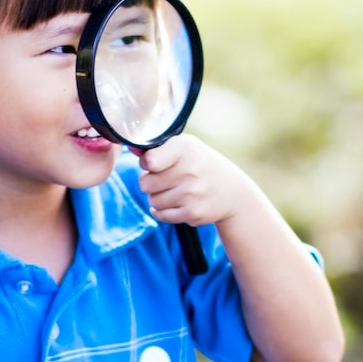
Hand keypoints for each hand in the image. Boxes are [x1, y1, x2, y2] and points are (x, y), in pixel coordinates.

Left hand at [135, 135, 249, 228]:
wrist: (233, 192)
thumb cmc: (201, 166)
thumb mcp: (185, 148)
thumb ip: (157, 148)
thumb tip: (129, 146)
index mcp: (185, 149)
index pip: (149, 161)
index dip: (147, 164)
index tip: (156, 164)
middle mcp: (190, 170)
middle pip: (145, 183)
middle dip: (151, 183)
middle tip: (167, 180)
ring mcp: (192, 193)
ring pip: (152, 200)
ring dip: (158, 197)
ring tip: (176, 191)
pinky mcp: (192, 213)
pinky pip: (160, 215)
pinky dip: (163, 211)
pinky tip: (177, 203)